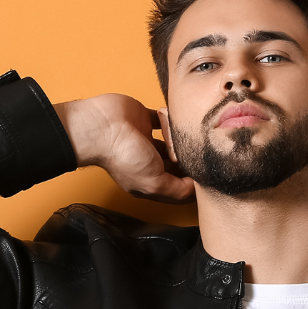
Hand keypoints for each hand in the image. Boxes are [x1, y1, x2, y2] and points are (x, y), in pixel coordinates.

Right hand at [54, 94, 194, 203]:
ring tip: (178, 137)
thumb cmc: (123, 157)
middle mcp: (149, 163)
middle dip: (188, 160)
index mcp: (150, 183)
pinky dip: (169, 118)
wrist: (101, 126)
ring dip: (178, 138)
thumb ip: (178, 190)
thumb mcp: (154, 183)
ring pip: (174, 142)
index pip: (179, 187)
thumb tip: (197, 189)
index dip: (194, 184)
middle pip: (178, 165)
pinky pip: (164, 120)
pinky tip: (170, 120)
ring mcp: (146, 141)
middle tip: (198, 153)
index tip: (206, 175)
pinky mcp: (144, 120)